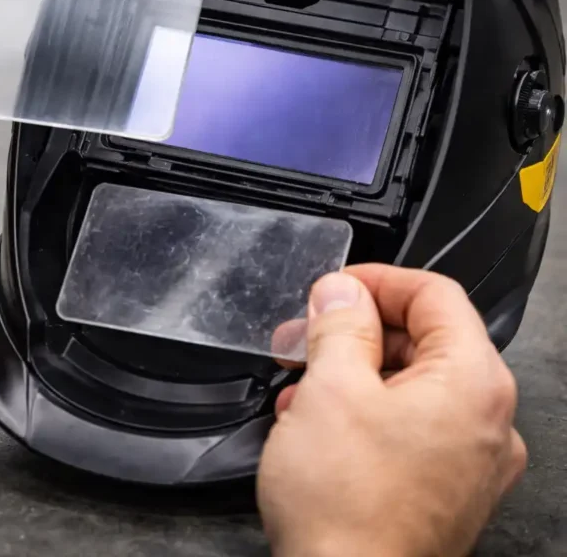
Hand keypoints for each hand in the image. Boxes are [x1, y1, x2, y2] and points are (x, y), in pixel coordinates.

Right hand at [257, 265, 526, 556]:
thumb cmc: (348, 505)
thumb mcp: (332, 387)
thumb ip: (341, 324)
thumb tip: (342, 291)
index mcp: (472, 383)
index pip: (435, 295)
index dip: (378, 280)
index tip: (337, 287)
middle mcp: (484, 420)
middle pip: (422, 338)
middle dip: (355, 330)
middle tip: (307, 334)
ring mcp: (466, 458)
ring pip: (409, 382)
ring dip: (351, 370)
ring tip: (301, 383)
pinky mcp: (441, 485)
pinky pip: (406, 423)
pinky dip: (362, 409)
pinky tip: (317, 421)